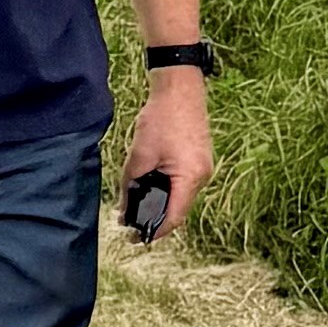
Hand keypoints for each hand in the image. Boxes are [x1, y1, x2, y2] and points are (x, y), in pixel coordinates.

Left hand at [117, 71, 211, 242]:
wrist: (179, 88)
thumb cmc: (161, 118)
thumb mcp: (139, 155)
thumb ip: (130, 185)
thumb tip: (124, 210)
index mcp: (190, 178)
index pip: (173, 217)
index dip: (154, 231)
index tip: (135, 238)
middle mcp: (202, 176)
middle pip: (178, 209)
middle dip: (154, 217)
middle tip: (130, 222)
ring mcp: (203, 168)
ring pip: (179, 196)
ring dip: (160, 202)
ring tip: (136, 205)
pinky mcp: (199, 159)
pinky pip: (182, 183)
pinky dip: (166, 189)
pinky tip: (149, 186)